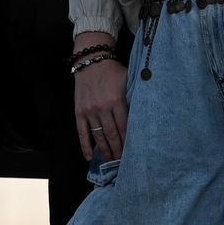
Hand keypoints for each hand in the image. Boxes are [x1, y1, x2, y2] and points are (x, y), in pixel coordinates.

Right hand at [73, 33, 130, 161]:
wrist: (91, 60)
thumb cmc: (113, 71)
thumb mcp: (127, 81)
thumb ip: (132, 99)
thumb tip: (144, 116)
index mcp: (117, 101)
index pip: (125, 127)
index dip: (129, 142)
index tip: (134, 153)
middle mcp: (103, 108)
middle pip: (112, 135)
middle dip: (119, 151)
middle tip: (124, 164)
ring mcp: (90, 111)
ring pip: (99, 136)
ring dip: (105, 151)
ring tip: (111, 163)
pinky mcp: (79, 111)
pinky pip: (82, 132)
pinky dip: (85, 146)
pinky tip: (89, 157)